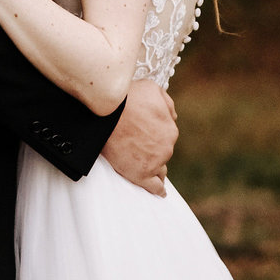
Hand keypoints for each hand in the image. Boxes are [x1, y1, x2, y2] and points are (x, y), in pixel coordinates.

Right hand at [102, 79, 176, 196]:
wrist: (106, 113)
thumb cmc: (127, 98)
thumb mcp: (153, 88)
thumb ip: (167, 103)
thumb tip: (173, 116)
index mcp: (170, 129)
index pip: (167, 135)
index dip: (155, 133)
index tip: (145, 131)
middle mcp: (166, 148)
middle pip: (163, 152)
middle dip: (154, 149)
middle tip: (138, 143)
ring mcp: (154, 163)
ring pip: (160, 170)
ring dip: (155, 167)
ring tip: (145, 165)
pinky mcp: (140, 175)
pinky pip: (154, 187)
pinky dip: (158, 189)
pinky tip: (160, 191)